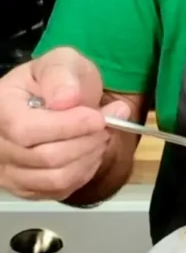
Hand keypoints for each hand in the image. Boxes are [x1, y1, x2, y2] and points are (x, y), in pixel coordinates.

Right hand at [0, 48, 129, 199]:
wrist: (61, 99)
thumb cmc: (59, 80)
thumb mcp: (62, 62)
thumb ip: (62, 76)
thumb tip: (66, 100)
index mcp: (0, 108)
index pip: (26, 130)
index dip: (67, 127)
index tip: (98, 118)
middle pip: (45, 158)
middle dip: (86, 141)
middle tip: (107, 123)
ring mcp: (9, 170)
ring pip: (56, 178)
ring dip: (89, 158)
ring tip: (101, 135)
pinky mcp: (26, 187)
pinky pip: (60, 190)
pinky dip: (84, 172)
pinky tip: (89, 151)